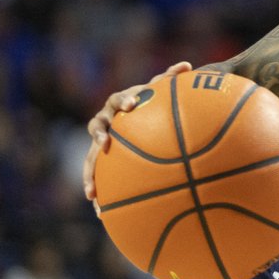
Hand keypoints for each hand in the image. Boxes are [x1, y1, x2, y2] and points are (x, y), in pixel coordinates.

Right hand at [82, 62, 192, 206]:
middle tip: (105, 145)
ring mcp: (101, 141)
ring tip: (92, 194)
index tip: (134, 106)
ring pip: (91, 158)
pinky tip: (102, 214)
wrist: (133, 113)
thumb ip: (171, 78)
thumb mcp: (160, 90)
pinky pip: (98, 176)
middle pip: (97, 128)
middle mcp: (106, 121)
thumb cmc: (150, 101)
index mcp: (120, 104)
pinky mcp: (101, 160)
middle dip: (100, 137)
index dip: (125, 102)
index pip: (119, 100)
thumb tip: (188, 64)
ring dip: (90, 175)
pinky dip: (99, 191)